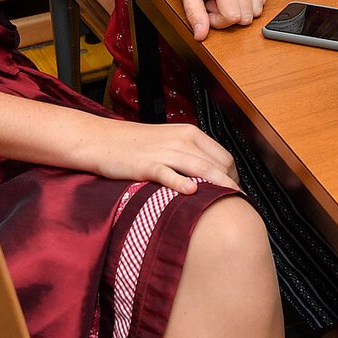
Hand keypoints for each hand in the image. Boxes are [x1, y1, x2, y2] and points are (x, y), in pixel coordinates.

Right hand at [84, 117, 240, 194]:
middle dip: (230, 184)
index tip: (235, 190)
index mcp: (189, 133)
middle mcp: (181, 140)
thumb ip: (190, 154)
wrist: (101, 139)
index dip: (233, 175)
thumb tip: (211, 174)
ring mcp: (165, 152)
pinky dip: (182, 183)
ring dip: (218, 185)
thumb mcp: (168, 142)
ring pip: (201, 168)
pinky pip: (169, 174)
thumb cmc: (134, 144)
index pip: (223, 155)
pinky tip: (192, 192)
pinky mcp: (147, 165)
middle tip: (236, 203)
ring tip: (229, 201)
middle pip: (218, 163)